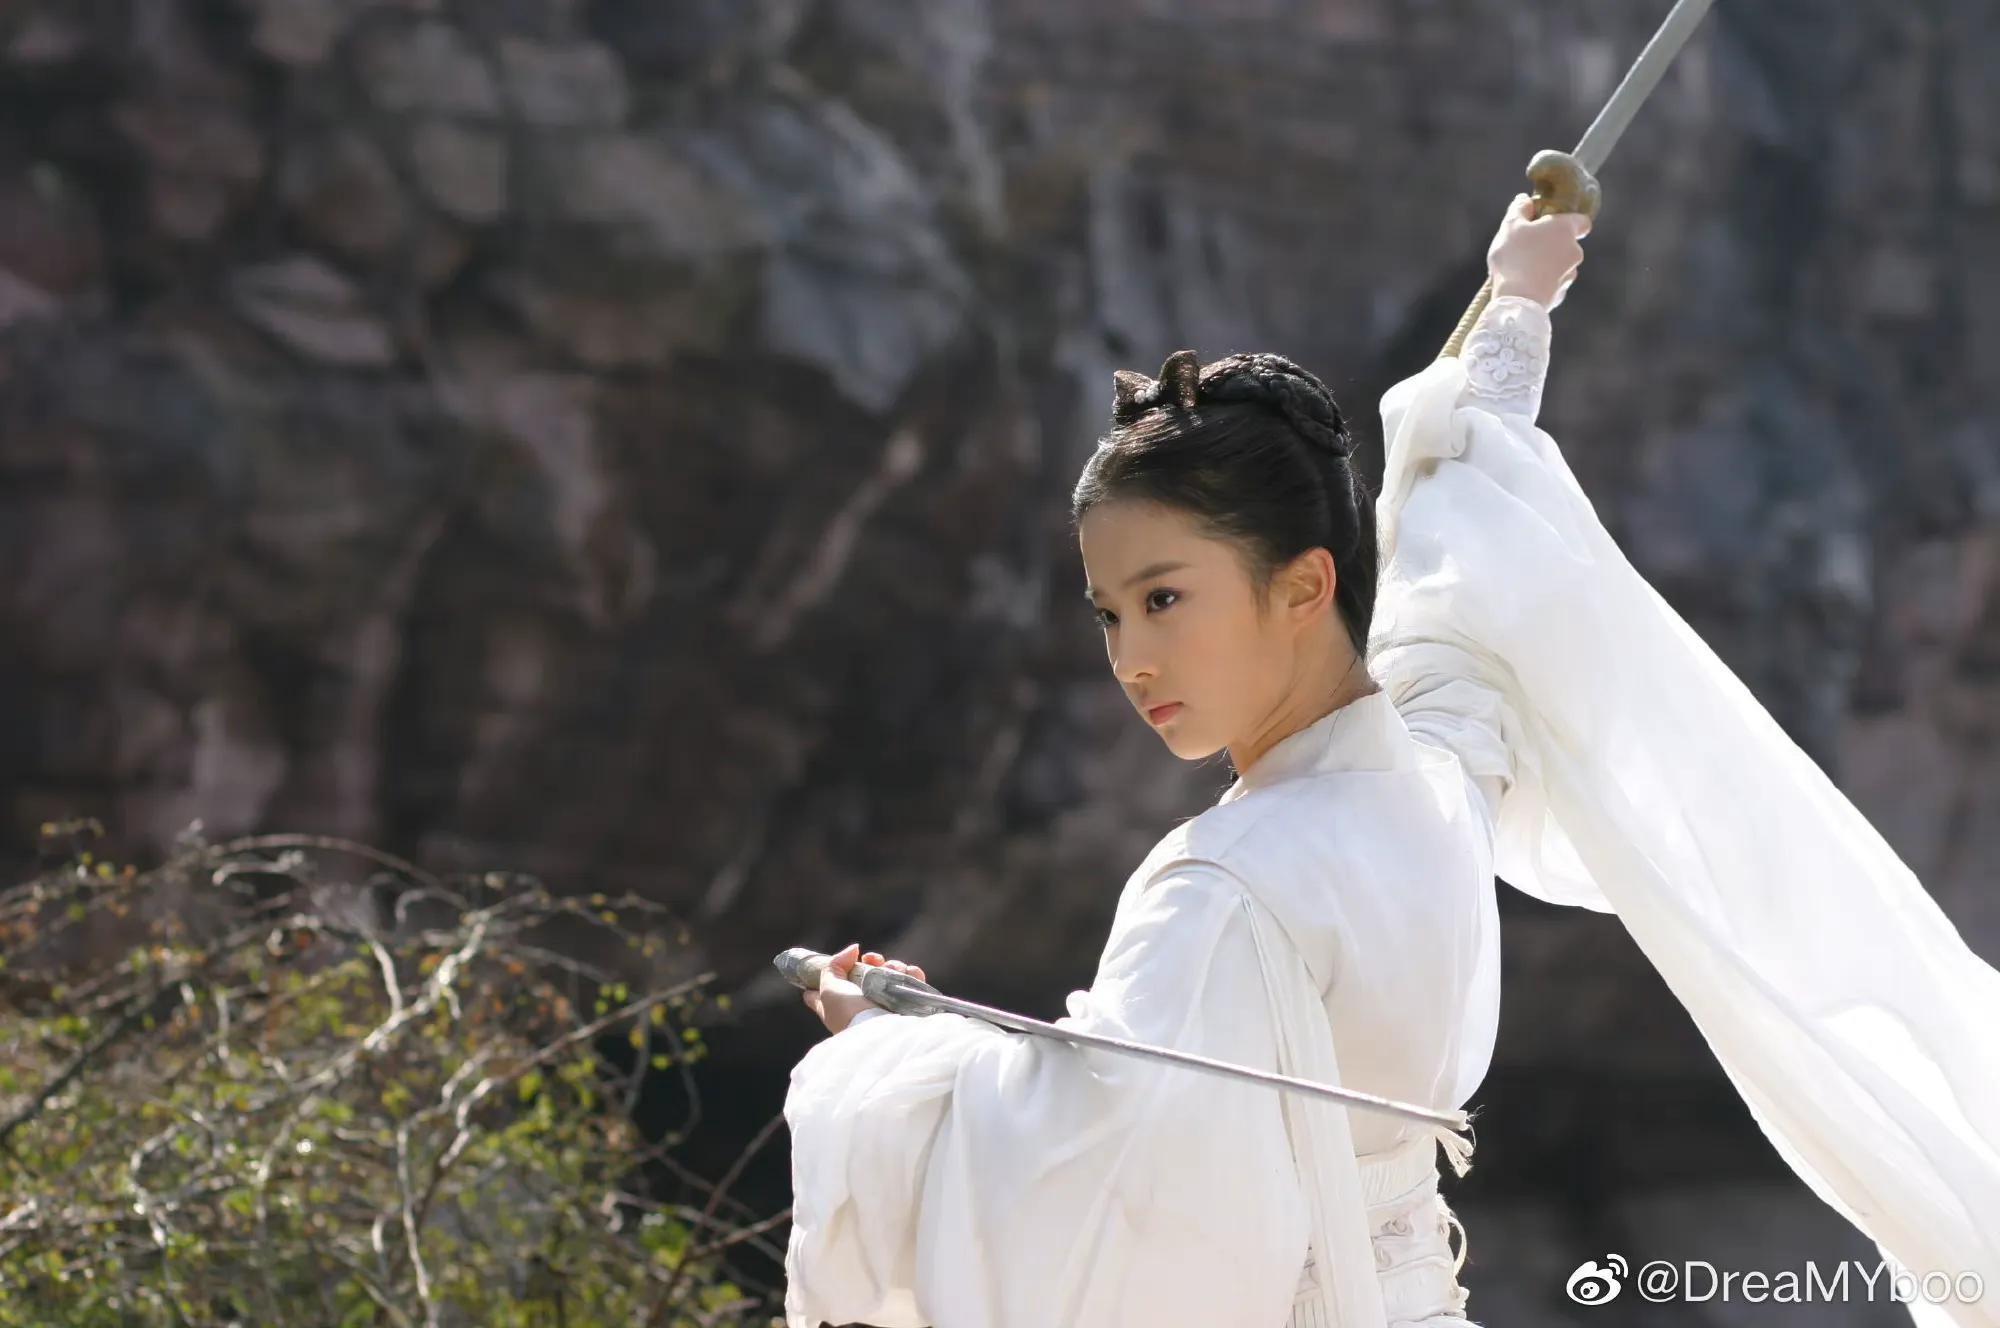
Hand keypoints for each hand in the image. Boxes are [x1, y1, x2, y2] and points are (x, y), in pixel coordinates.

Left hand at [801, 943, 927, 1034]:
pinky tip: (908, 973)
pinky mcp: (908, 1007)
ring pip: (890, 976)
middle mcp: (862, 1007)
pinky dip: (911, 974)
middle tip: (872, 960)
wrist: (879, 1034)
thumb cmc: (848, 1014)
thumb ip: (833, 966)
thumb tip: (853, 950)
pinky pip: (911, 983)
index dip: (829, 975)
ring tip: (894, 969)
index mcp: (839, 1007)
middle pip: (867, 975)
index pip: (827, 991)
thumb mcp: (829, 989)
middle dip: (872, 962)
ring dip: (893, 966)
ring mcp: (886, 1007)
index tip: (839, 964)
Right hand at [1487, 192, 1590, 309]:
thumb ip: (1519, 209)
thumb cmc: (1515, 257)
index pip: (1583, 221)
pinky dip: (1543, 283)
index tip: (1551, 224)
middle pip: (1568, 243)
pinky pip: (1554, 284)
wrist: (1518, 300)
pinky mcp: (1562, 294)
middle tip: (1527, 247)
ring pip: (1561, 265)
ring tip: (1523, 268)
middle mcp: (1575, 251)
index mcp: (1566, 229)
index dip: (1569, 221)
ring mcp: (1570, 274)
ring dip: (1548, 264)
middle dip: (1552, 244)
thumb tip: (1525, 200)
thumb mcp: (1510, 226)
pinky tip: (1525, 285)